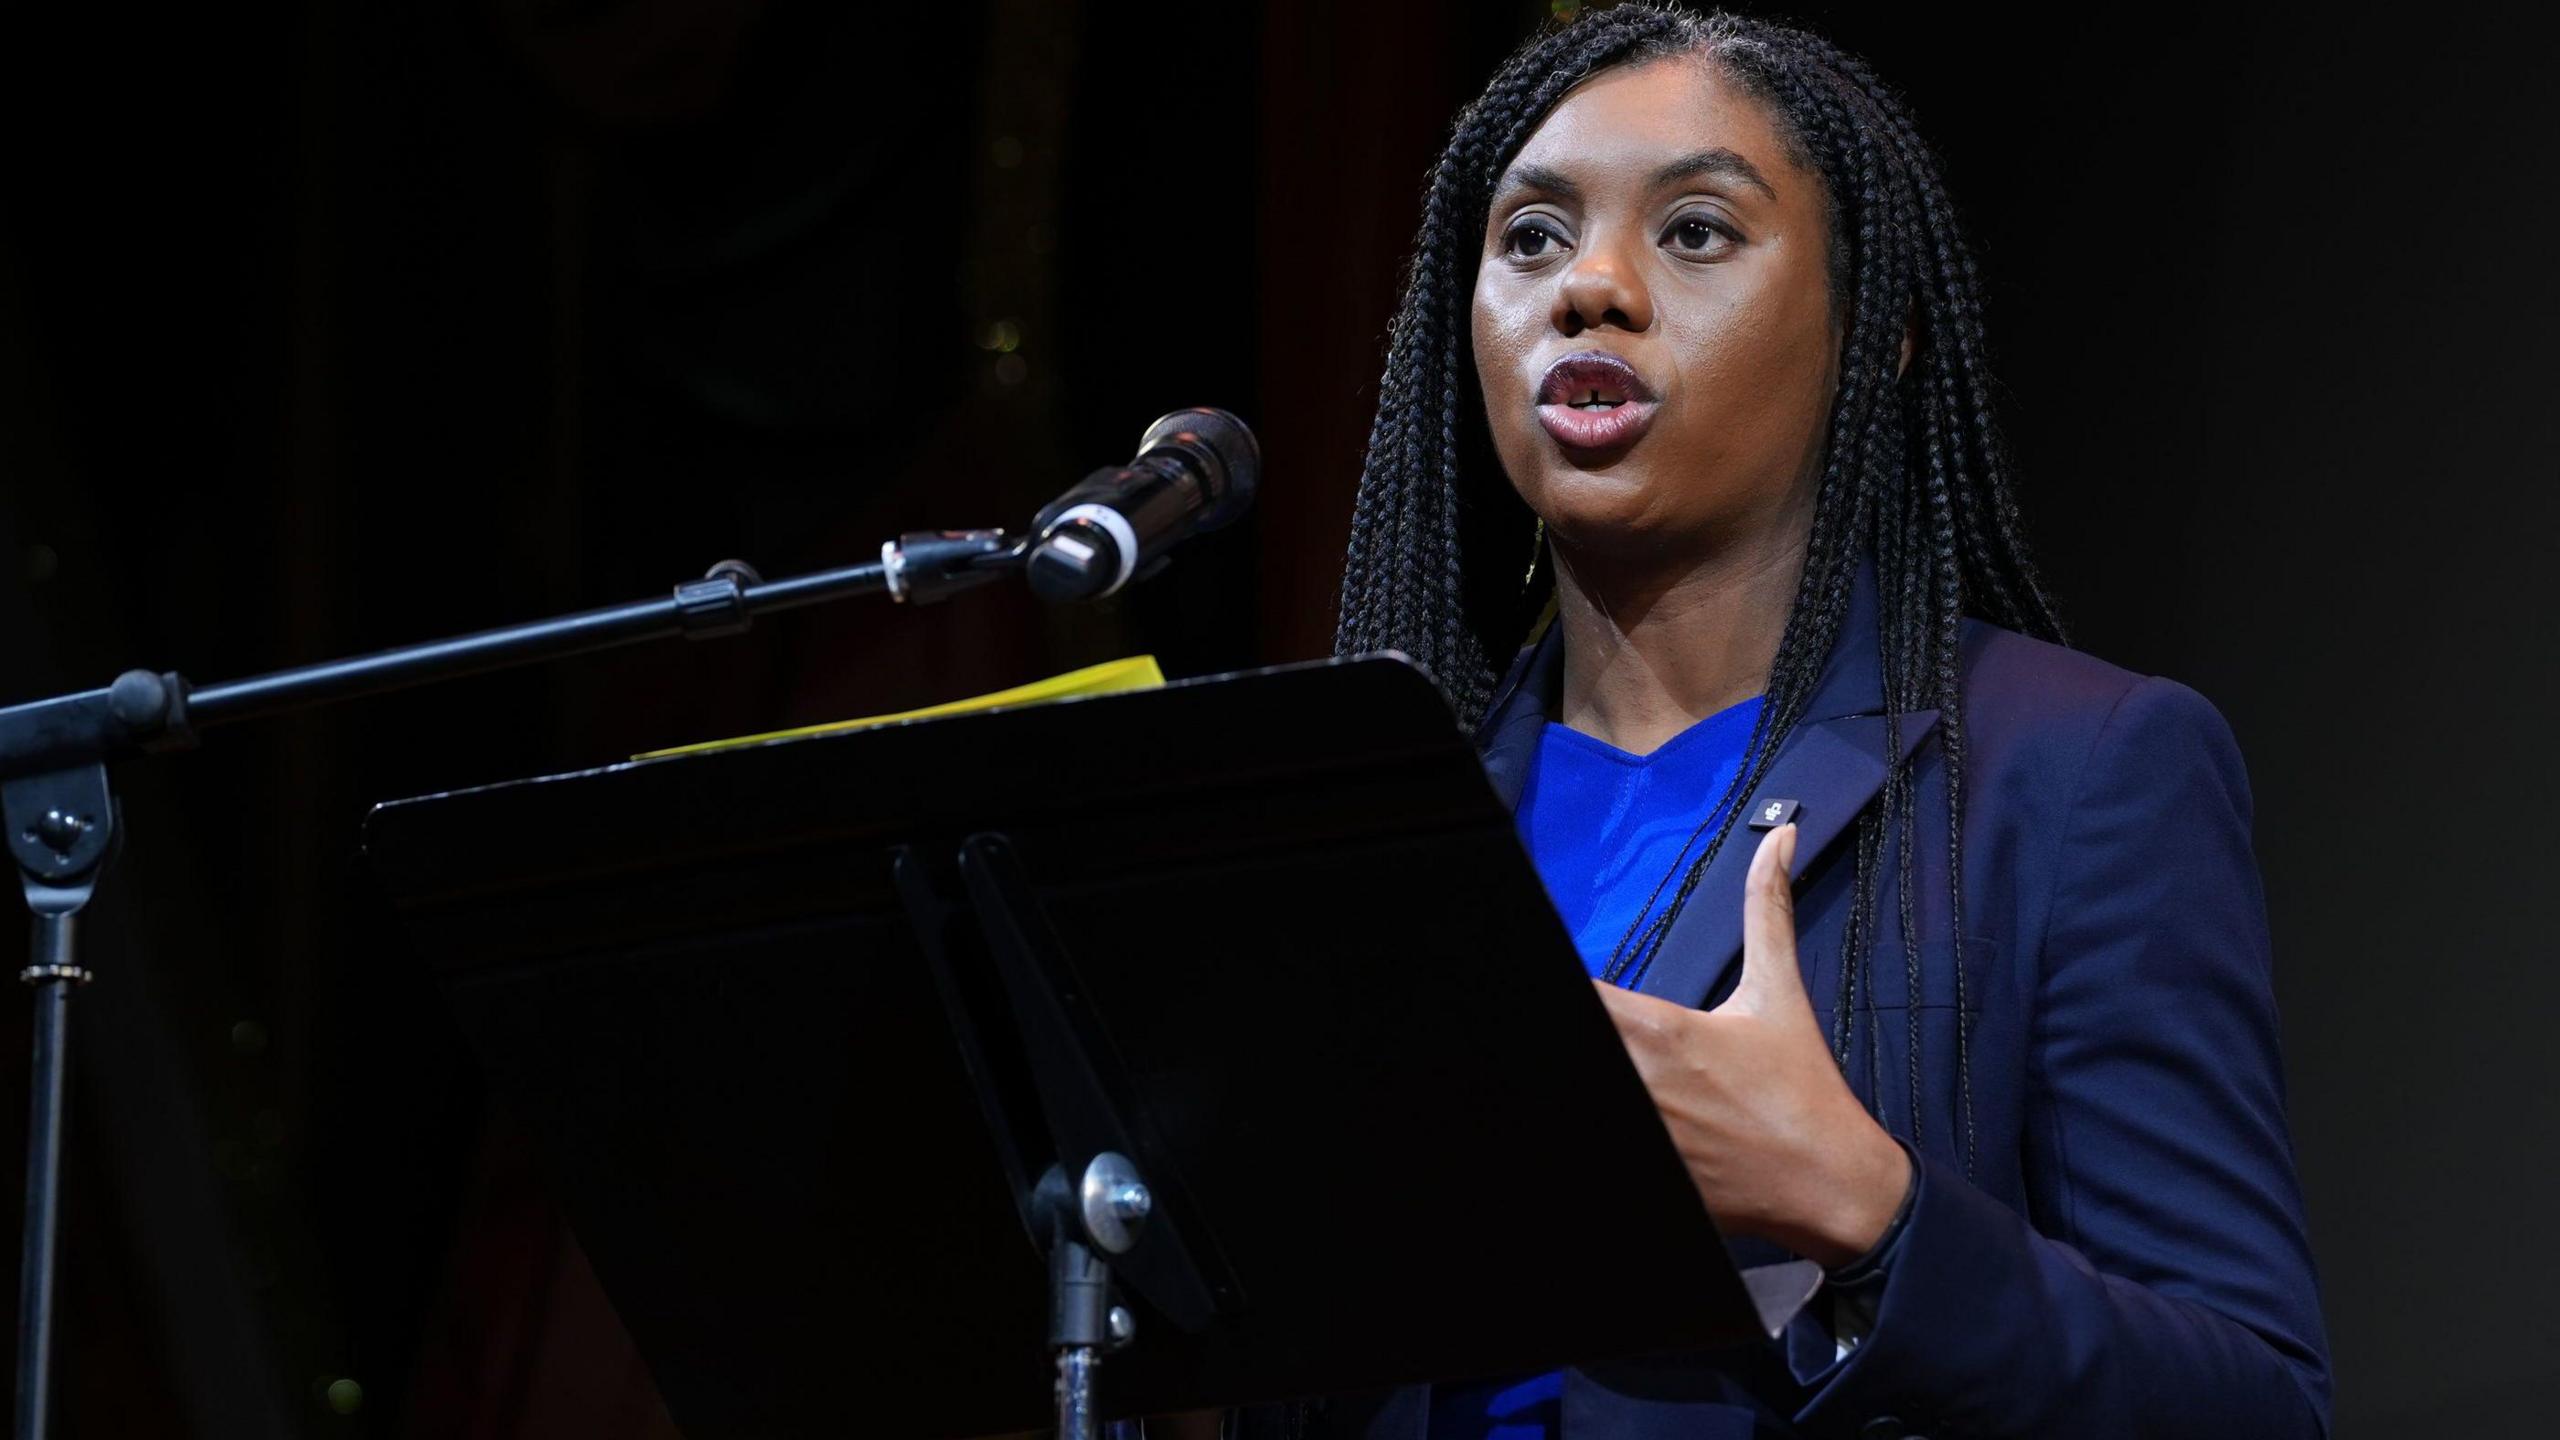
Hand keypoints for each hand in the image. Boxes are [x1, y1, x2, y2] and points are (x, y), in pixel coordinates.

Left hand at [1594, 823, 1912, 1267]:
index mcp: (1659, 1031)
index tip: (1589, 990)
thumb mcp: (1779, 991)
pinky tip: (1653, 1114)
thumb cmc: (1802, 1088)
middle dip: (1590, 1033)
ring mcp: (1642, 1131)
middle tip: (1591, 1029)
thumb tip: (1779, 838)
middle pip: (1579, 1039)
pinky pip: (1602, 1145)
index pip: (1581, 995)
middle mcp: (1639, 1081)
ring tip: (1635, 1073)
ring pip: (1584, 1090)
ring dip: (1598, 1076)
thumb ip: (1767, 908)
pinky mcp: (1652, 1173)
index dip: (1580, 991)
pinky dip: (1610, 1129)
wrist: (1830, 1182)